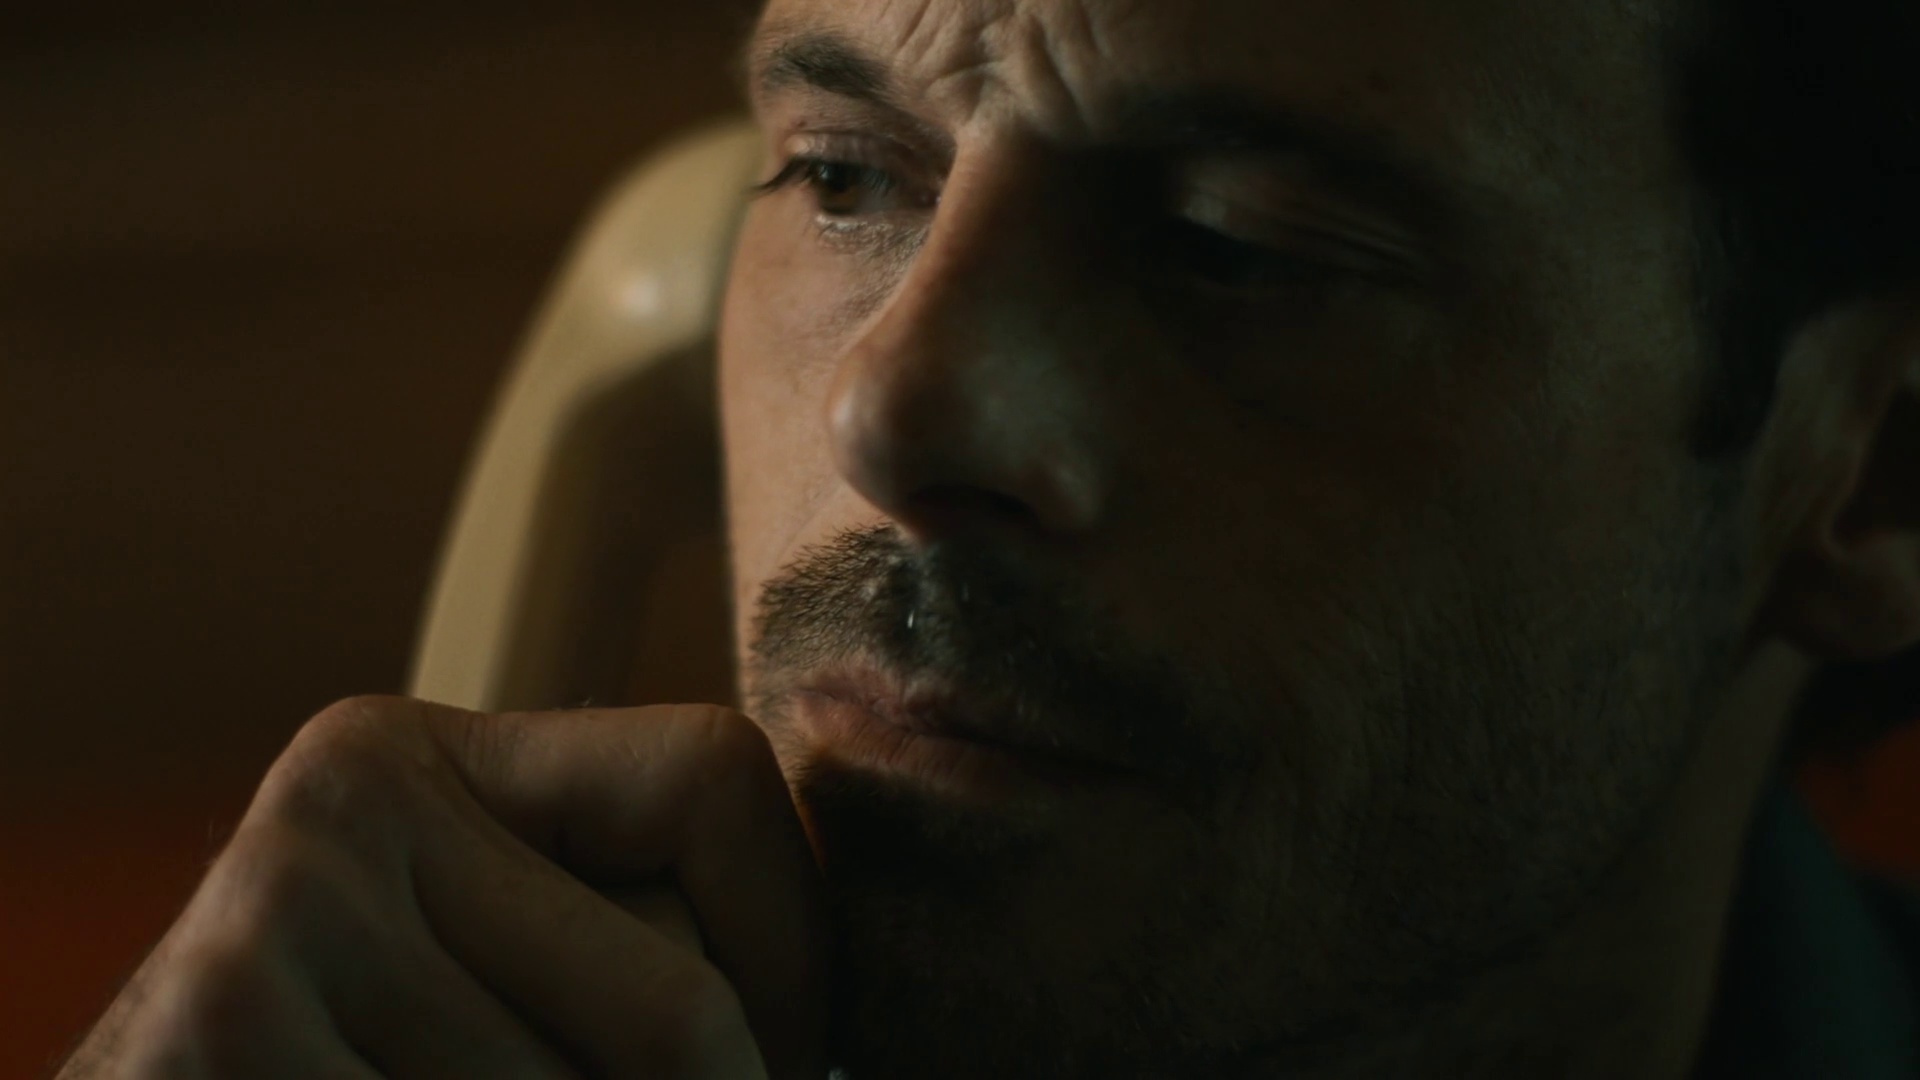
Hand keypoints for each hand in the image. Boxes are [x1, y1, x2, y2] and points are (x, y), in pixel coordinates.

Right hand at [57, 696, 829, 1078]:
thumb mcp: (476, 953)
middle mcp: (349, 794)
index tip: (784, 1049)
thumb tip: (813, 1020)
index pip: (717, 779)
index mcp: (433, 749)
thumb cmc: (353, 1056)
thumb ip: (615, 936)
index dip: (795, 944)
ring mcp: (274, 918)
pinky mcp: (223, 1032)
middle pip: (678, 1005)